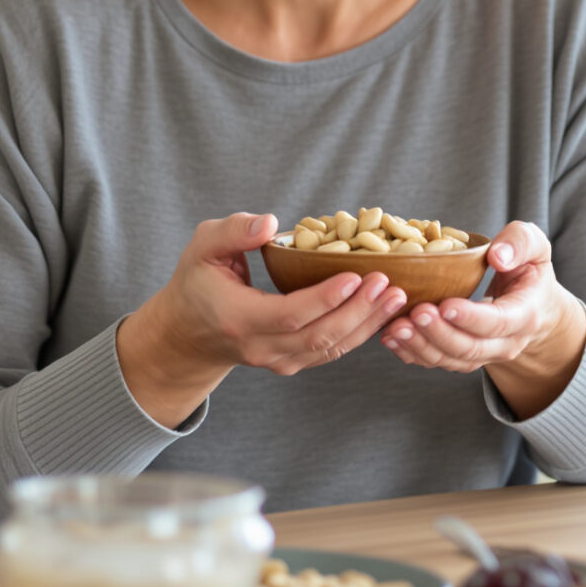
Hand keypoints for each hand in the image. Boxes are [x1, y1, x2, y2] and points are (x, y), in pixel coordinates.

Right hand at [117, 213, 410, 426]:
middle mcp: (260, 347)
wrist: (190, 332)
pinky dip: (360, 334)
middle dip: (359, 311)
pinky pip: (330, 352)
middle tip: (389, 283)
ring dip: (367, 324)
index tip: (355, 275)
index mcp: (238, 318)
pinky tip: (382, 313)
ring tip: (396, 296)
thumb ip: (232, 231)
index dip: (325, 298)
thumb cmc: (198, 281)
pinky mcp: (292, 362)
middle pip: (319, 336)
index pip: (290, 315)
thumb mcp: (202, 247)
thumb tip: (270, 224)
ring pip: (330, 349)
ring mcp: (278, 361)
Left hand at [378, 220, 585, 417]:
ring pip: (450, 360)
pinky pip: (435, 362)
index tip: (445, 305)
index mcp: (525, 315)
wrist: (533, 307)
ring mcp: (482, 354)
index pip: (498, 322)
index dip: (471, 318)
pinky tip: (389, 336)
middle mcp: (505, 343)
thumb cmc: (528, 270)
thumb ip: (521, 243)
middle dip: (439, 333)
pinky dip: (411, 352)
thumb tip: (498, 256)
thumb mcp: (536, 247)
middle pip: (470, 348)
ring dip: (420, 346)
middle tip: (415, 313)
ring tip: (395, 327)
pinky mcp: (461, 358)